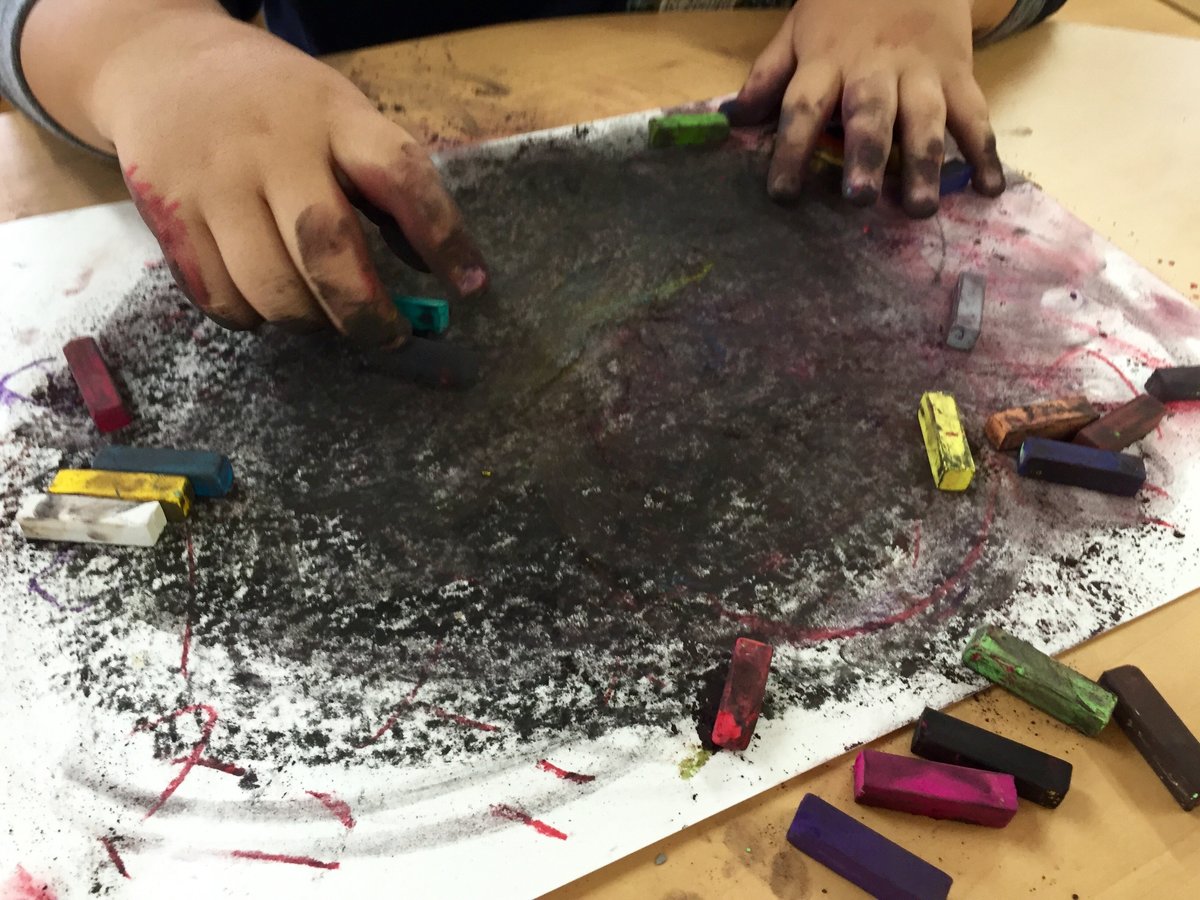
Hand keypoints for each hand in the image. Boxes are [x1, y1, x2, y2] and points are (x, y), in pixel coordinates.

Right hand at [37, 8, 487, 344]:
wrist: (158, 62)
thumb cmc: (274, 103)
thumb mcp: (338, 114)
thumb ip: (383, 181)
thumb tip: (433, 269)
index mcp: (332, 116)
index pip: (400, 175)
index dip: (443, 236)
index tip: (472, 287)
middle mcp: (271, 147)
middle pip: (327, 250)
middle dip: (366, 312)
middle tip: (390, 338)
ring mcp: (213, 183)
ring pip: (272, 289)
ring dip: (309, 322)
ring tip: (322, 316)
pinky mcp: (168, 217)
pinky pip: (221, 300)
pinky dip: (253, 318)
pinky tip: (266, 301)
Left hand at [723, 0, 1006, 217]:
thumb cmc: (844, 6)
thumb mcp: (798, 28)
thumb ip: (769, 74)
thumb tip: (733, 118)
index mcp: (827, 60)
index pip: (803, 107)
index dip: (792, 150)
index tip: (783, 195)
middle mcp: (874, 68)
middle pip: (870, 113)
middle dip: (867, 155)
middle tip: (860, 198)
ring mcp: (922, 72)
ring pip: (925, 117)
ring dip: (924, 163)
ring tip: (920, 207)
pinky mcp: (960, 74)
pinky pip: (975, 114)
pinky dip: (985, 151)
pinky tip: (990, 187)